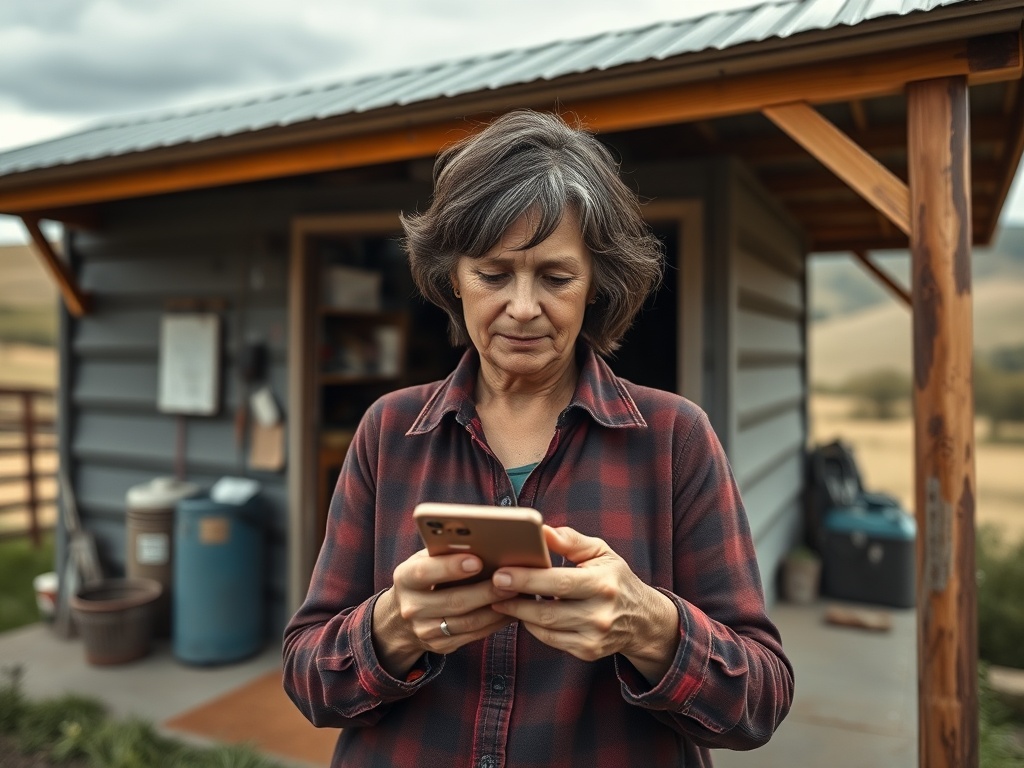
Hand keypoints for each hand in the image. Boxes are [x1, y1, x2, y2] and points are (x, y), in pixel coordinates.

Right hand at [372, 549, 518, 675]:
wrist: (401, 619)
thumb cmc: (423, 578)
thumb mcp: (424, 561)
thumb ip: (444, 552)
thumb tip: (481, 541)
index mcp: (405, 578)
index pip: (425, 572)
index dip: (451, 567)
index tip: (477, 560)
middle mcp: (412, 607)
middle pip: (454, 601)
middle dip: (486, 591)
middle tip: (511, 580)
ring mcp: (425, 630)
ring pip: (468, 622)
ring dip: (496, 609)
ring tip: (517, 594)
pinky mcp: (440, 646)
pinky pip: (473, 635)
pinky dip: (495, 623)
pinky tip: (510, 610)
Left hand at [490, 525, 678, 682]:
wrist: (642, 619)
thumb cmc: (615, 578)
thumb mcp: (600, 552)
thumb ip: (570, 540)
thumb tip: (540, 530)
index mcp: (603, 585)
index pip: (558, 582)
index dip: (526, 579)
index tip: (500, 572)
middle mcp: (600, 615)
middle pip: (546, 611)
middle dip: (514, 599)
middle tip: (493, 587)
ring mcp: (594, 638)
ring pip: (544, 628)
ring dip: (519, 613)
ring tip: (502, 597)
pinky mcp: (587, 652)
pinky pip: (550, 640)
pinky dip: (533, 626)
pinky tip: (524, 612)